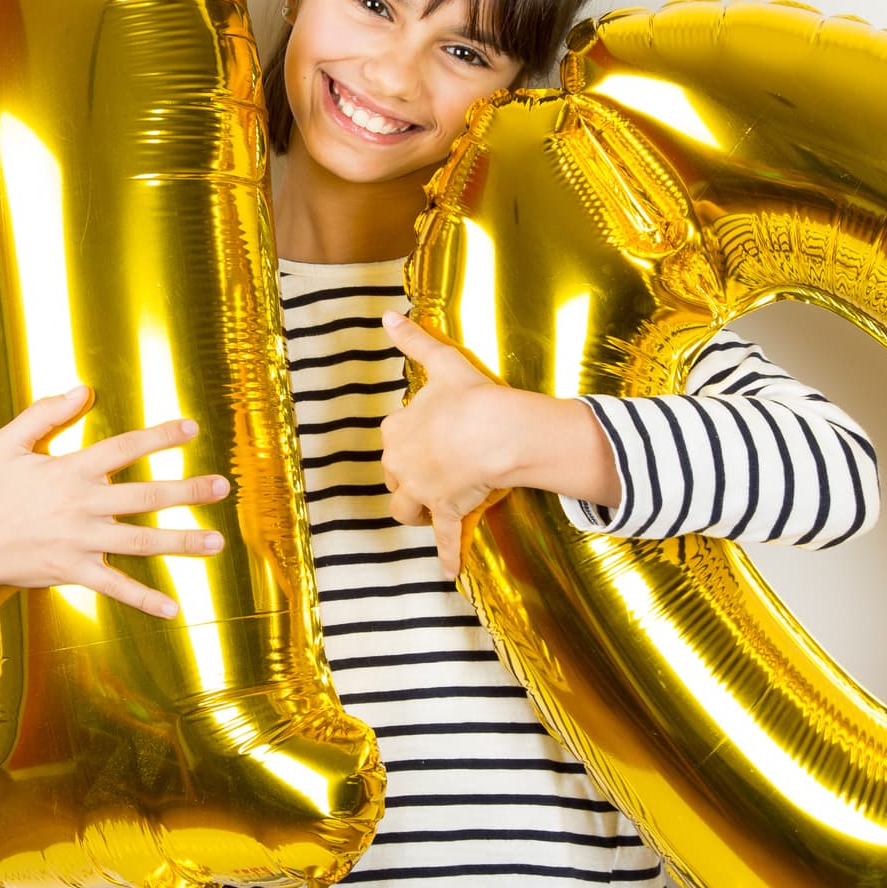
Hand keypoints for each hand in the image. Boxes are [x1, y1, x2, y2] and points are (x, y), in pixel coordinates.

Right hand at [0, 385, 230, 658]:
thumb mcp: (8, 443)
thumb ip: (45, 413)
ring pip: (138, 541)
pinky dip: (144, 598)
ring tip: (216, 542)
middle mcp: (79, 506)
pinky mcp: (71, 571)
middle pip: (143, 495)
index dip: (159, 437)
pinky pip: (114, 587)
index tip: (192, 430)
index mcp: (68, 470)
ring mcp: (77, 541)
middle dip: (186, 491)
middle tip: (223, 487)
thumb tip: (82, 389)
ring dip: (180, 542)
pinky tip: (174, 607)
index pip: (122, 448)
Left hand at [379, 312, 519, 579]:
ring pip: (407, 508)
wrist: (496, 432)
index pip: (391, 438)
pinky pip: (447, 539)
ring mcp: (424, 493)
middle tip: (434, 469)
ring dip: (416, 510)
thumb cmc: (470, 398)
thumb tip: (389, 315)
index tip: (427, 435)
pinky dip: (449, 555)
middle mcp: (402, 466)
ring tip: (429, 510)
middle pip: (395, 476)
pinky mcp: (448, 513)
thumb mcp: (442, 364)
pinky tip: (450, 572)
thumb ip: (413, 340)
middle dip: (409, 475)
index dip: (408, 438)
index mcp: (396, 433)